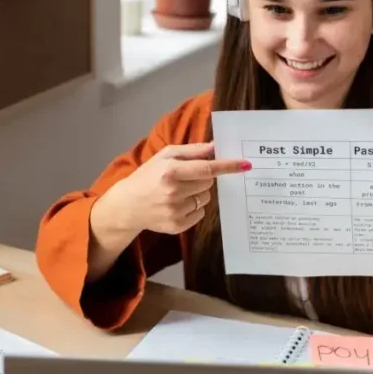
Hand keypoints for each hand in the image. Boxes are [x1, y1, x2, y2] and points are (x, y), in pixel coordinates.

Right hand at [109, 142, 250, 234]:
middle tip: (186, 177)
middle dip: (203, 178)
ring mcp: (175, 211)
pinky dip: (194, 208)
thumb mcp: (165, 156)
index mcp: (171, 171)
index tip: (246, 164)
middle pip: (208, 183)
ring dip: (198, 193)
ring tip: (179, 192)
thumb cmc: (148, 175)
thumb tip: (216, 147)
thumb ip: (192, 151)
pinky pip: (200, 213)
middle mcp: (174, 192)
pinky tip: (177, 204)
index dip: (228, 166)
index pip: (207, 168)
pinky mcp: (177, 226)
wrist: (126, 205)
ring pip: (206, 198)